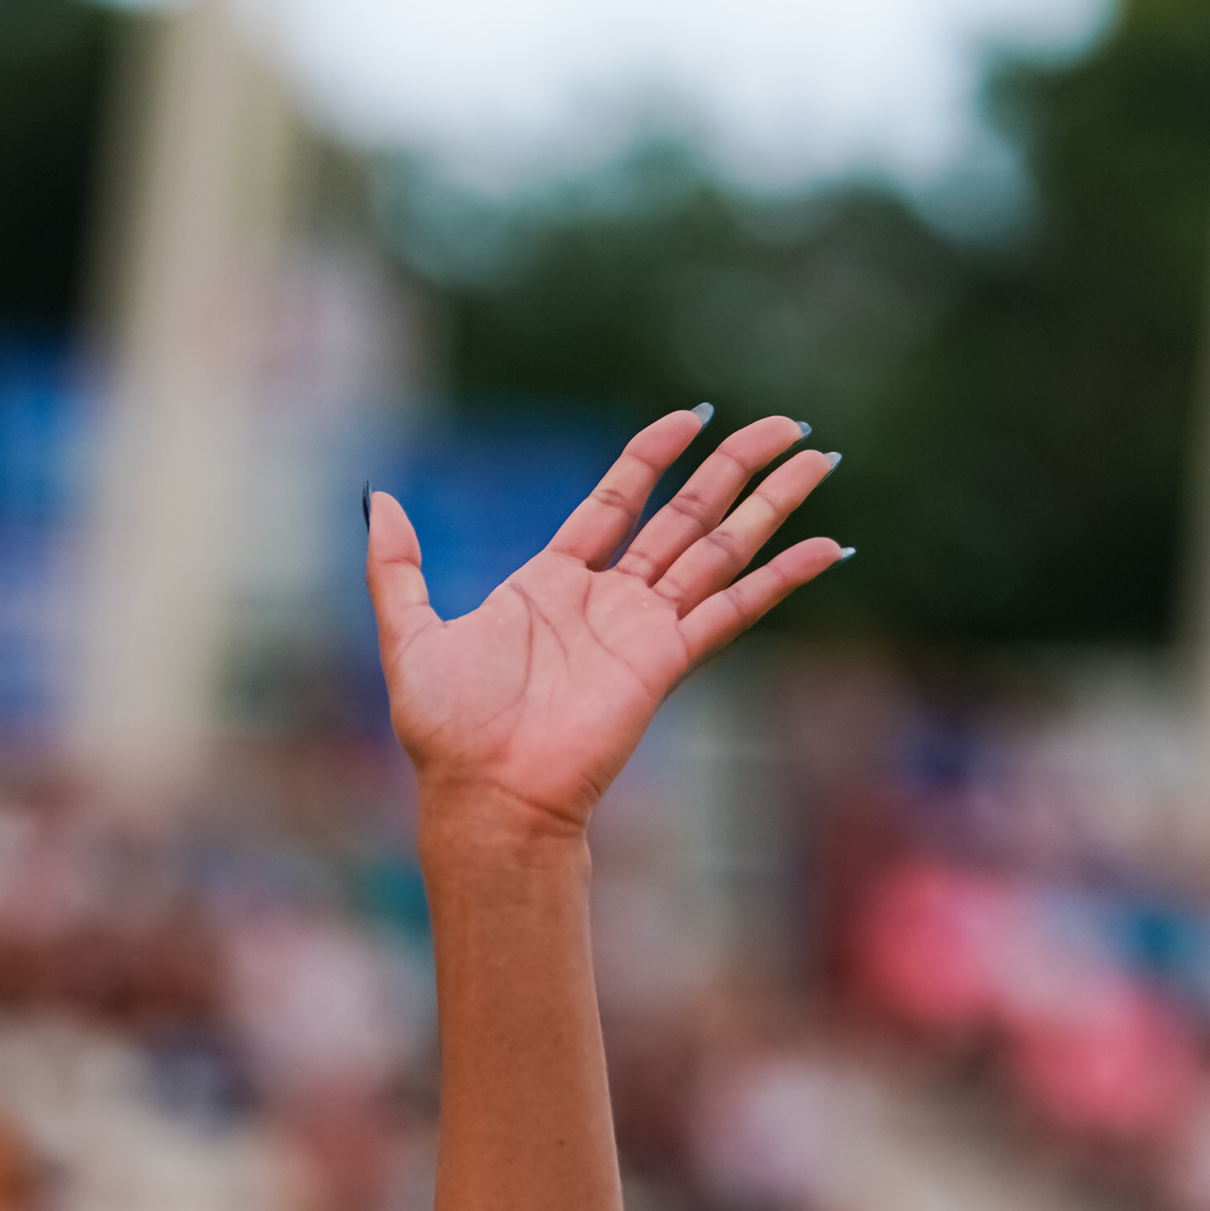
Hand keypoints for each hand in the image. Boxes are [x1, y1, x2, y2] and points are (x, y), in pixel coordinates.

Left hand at [370, 410, 843, 845]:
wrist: (484, 796)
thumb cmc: (446, 732)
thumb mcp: (408, 633)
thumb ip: (396, 566)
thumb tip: (378, 498)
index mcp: (554, 582)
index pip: (619, 499)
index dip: (655, 453)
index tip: (694, 413)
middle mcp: (608, 600)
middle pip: (688, 513)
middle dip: (737, 466)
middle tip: (787, 423)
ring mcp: (643, 630)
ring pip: (721, 548)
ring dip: (772, 504)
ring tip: (819, 457)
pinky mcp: (666, 662)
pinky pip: (734, 610)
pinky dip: (783, 579)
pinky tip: (831, 548)